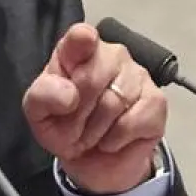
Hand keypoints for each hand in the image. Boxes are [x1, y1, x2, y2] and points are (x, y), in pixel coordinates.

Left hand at [22, 23, 166, 194]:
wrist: (92, 160)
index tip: (85, 40)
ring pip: (112, 103)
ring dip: (94, 131)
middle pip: (92, 78)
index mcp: (77, 50)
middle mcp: (111, 55)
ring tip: (91, 135)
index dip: (83, 38)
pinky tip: (111, 139)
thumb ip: (44, 96)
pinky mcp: (156, 102)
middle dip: (76, 114)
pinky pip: (132, 122)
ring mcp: (138, 76)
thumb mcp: (39, 113)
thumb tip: (68, 95)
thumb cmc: (64, 125)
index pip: (82, 36)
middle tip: (73, 127)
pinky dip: (114, 140)